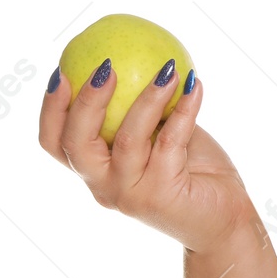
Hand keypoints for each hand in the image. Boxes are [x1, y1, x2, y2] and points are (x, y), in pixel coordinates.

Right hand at [40, 61, 257, 253]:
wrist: (226, 221)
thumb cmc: (193, 172)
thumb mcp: (163, 137)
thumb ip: (145, 111)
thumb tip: (139, 56)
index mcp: (96, 172)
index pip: (56, 143)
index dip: (50, 109)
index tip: (61, 72)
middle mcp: (104, 186)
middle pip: (75, 143)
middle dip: (85, 101)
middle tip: (106, 66)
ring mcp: (130, 194)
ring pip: (127, 139)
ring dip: (147, 98)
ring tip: (168, 69)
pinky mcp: (162, 195)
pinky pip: (170, 143)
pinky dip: (183, 110)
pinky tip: (195, 85)